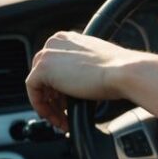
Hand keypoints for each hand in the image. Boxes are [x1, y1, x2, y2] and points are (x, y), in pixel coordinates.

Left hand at [26, 31, 154, 131]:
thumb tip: (76, 84)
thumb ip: (81, 67)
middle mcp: (55, 42)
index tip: (66, 102)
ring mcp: (48, 54)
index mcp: (68, 38)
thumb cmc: (119, 69)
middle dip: (53, 98)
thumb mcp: (96, 63)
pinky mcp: (42, 69)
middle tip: (64, 113)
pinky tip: (57, 117)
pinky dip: (42, 107)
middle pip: (44, 75)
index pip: (54, 65)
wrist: (124, 72)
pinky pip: (34, 92)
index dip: (58, 87)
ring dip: (50, 106)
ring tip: (63, 120)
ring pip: (38, 85)